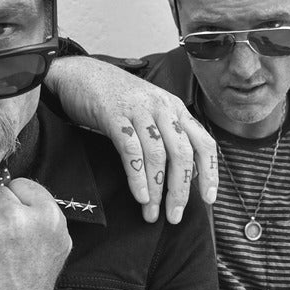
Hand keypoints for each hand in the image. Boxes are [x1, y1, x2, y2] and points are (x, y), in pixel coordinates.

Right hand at [45, 56, 217, 222]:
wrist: (79, 74)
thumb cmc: (114, 97)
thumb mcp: (148, 112)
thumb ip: (166, 136)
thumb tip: (181, 176)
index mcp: (175, 109)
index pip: (204, 142)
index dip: (210, 172)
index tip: (209, 198)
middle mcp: (162, 108)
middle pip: (182, 153)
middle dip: (180, 189)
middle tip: (174, 215)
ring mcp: (138, 110)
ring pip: (158, 155)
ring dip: (156, 189)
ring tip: (151, 212)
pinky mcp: (114, 115)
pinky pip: (132, 150)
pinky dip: (137, 176)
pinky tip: (139, 195)